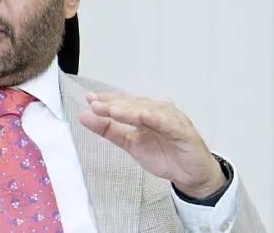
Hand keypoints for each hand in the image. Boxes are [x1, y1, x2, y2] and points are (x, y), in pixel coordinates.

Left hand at [77, 91, 225, 198]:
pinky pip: (169, 124)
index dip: (106, 100)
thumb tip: (85, 116)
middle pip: (133, 105)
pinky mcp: (183, 131)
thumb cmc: (164, 155)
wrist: (189, 174)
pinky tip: (145, 116)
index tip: (89, 99)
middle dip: (114, 105)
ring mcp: (170, 119)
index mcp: (143, 112)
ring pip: (149, 111)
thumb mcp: (130, 144)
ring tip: (114, 110)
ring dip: (131, 110)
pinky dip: (157, 119)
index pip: (122, 102)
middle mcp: (157, 111)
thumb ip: (108, 130)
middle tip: (96, 106)